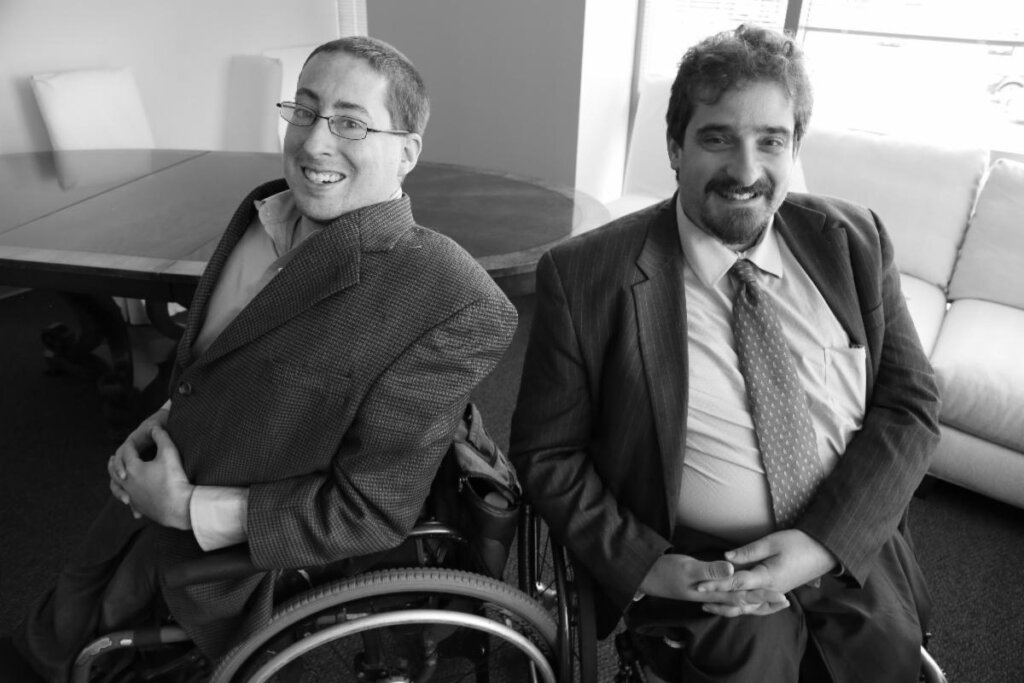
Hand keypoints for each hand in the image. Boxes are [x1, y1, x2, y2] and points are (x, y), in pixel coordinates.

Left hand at [111, 424, 193, 529]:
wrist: (179, 507)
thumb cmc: (174, 479)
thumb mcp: (169, 453)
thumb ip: (161, 437)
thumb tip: (155, 427)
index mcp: (132, 468)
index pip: (128, 452)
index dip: (131, 444)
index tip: (133, 439)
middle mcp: (127, 483)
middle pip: (115, 470)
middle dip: (115, 463)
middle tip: (112, 458)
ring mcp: (132, 496)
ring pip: (117, 487)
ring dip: (115, 480)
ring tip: (117, 477)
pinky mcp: (139, 507)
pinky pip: (128, 500)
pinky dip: (126, 496)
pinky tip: (127, 499)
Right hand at [639, 552, 789, 617]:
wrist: (644, 576)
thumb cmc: (664, 570)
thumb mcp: (688, 568)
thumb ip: (710, 570)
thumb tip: (734, 571)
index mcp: (712, 591)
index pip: (743, 595)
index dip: (762, 595)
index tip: (781, 596)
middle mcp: (712, 596)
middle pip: (743, 602)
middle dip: (763, 602)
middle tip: (784, 602)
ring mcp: (706, 595)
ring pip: (735, 602)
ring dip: (753, 602)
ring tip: (769, 603)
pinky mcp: (701, 591)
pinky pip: (724, 600)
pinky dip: (737, 601)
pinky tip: (739, 600)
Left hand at [697, 529, 838, 599]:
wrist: (824, 552)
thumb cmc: (799, 543)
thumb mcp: (772, 542)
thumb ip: (748, 552)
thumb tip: (726, 558)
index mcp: (767, 577)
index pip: (736, 582)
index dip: (716, 583)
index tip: (700, 584)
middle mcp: (770, 590)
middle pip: (739, 598)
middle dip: (718, 597)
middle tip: (698, 596)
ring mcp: (775, 593)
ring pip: (748, 606)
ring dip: (729, 606)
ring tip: (710, 605)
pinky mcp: (777, 592)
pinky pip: (759, 606)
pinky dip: (745, 608)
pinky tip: (735, 606)